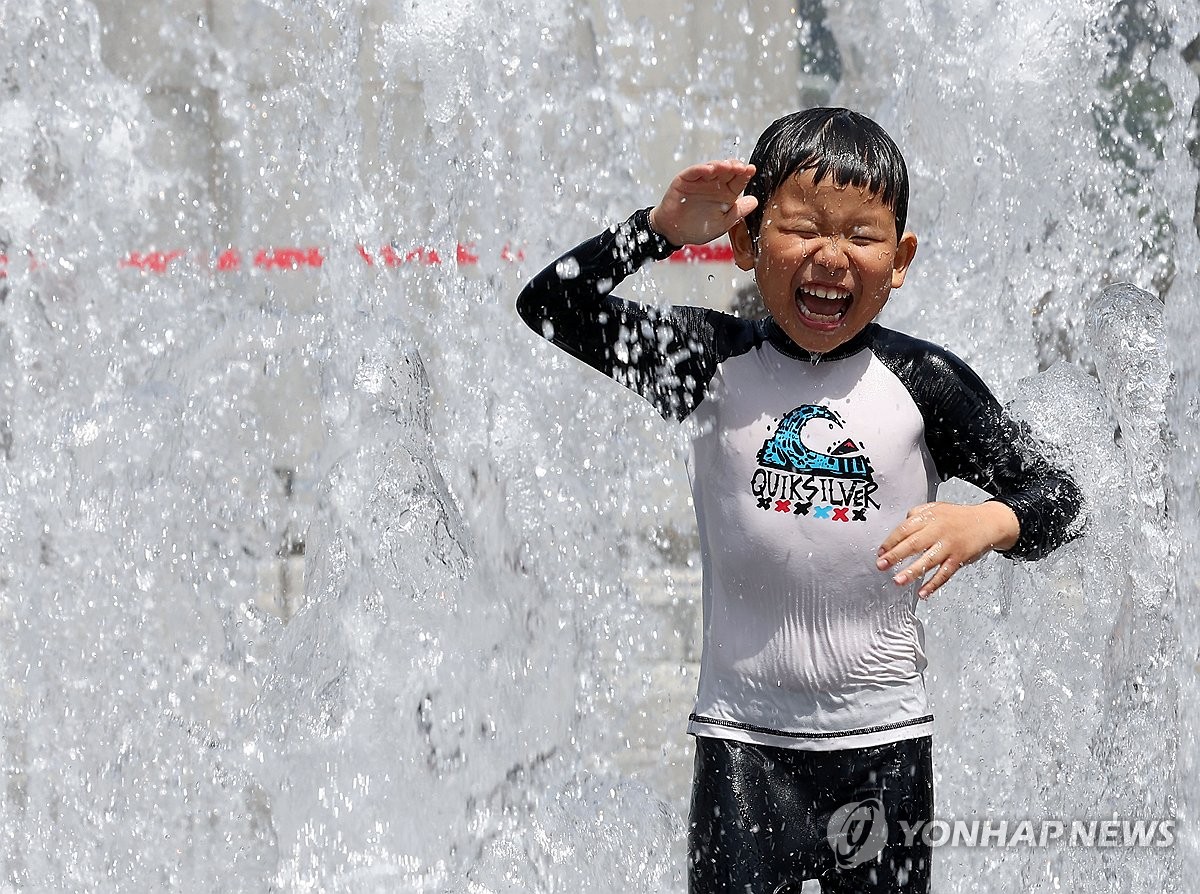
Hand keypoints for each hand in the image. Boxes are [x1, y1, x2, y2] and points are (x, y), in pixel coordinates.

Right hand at [648, 159, 758, 246]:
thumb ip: (738, 212)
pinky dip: (701, 169)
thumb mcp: (722, 223)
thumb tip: (755, 202)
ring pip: (712, 168)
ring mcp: (699, 181)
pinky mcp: (684, 180)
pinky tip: (709, 170)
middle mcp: (714, 184)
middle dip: (735, 167)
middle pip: (727, 171)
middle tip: (742, 167)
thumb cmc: (697, 228)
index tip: (751, 170)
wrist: (674, 233)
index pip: (738, 181)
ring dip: (720, 166)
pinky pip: (693, 172)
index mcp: (726, 194)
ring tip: (728, 166)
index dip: (745, 174)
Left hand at [875, 501, 1019, 598]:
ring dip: (912, 572)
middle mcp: (938, 531)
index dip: (890, 541)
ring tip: (898, 581)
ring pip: (928, 560)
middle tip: (882, 566)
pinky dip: (934, 584)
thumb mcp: (936, 507)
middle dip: (895, 556)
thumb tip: (900, 524)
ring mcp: (949, 545)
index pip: (904, 529)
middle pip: (913, 544)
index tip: (880, 552)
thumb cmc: (959, 516)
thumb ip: (917, 514)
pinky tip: (923, 592)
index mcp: (929, 518)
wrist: (988, 521)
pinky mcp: (959, 558)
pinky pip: (945, 573)